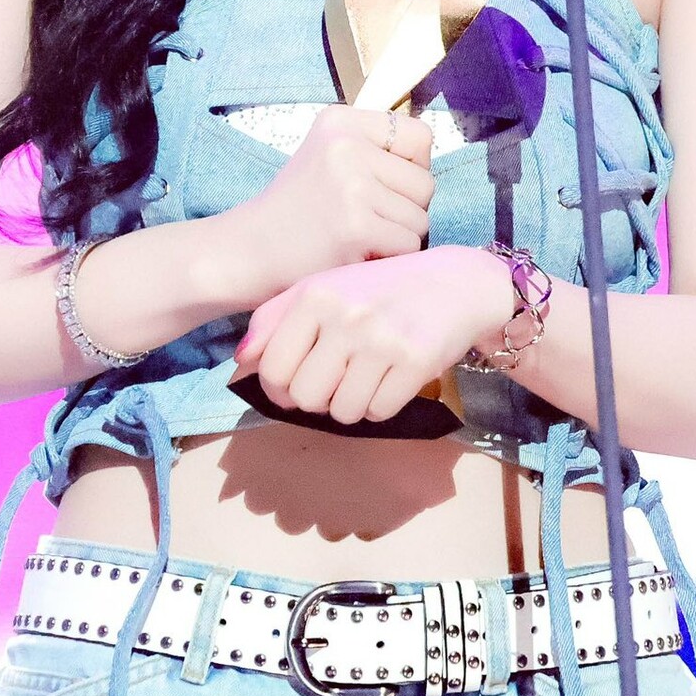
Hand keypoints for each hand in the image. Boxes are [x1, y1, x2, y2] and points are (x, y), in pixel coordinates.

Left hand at [231, 245, 512, 426]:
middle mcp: (345, 315)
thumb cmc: (378, 289)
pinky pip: (379, 412)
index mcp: (315, 294)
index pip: (273, 368)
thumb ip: (275, 318)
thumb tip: (241, 360)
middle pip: (305, 398)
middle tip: (335, 382)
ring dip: (351, 405)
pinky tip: (390, 379)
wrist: (454, 282)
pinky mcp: (415, 361)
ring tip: (365, 378)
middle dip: (317, 400)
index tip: (296, 384)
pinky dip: (382, 405)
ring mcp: (381, 339)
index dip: (280, 388)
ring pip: (342, 412)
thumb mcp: (323, 288)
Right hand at [234, 104, 434, 305]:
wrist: (245, 252)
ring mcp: (351, 185)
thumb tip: (431, 163)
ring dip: (397, 238)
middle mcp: (346, 145)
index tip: (382, 187)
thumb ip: (374, 150)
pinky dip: (388, 260)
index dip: (412, 169)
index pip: (421, 136)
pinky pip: (408, 246)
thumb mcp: (327, 157)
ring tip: (357, 238)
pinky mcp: (356, 226)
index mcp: (341, 121)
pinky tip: (355, 255)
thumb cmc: (295, 212)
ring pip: (420, 219)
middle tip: (365, 220)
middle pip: (425, 183)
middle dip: (405, 210)